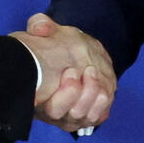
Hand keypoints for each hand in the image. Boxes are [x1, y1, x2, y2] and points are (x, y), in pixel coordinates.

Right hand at [10, 13, 114, 132]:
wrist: (68, 53)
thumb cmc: (53, 45)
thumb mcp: (45, 32)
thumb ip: (40, 26)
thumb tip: (41, 28)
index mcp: (40, 97)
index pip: (52, 108)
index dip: (65, 94)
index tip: (70, 70)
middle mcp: (56, 112)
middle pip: (72, 115)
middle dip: (81, 93)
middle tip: (87, 70)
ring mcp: (73, 115)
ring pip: (87, 116)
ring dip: (94, 95)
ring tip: (93, 72)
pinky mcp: (90, 114)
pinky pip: (99, 116)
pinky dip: (103, 104)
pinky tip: (103, 89)